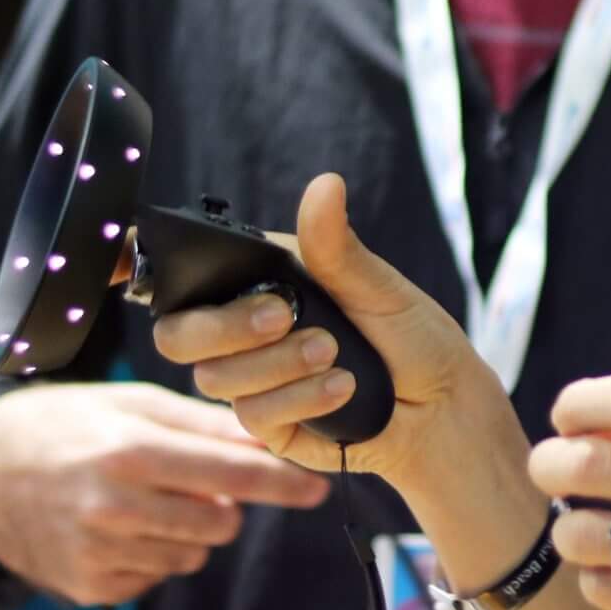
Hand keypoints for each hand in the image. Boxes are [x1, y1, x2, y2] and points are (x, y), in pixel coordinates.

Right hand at [0, 381, 329, 605]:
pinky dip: (153, 554)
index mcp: (131, 452)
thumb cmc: (73, 424)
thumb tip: (274, 437)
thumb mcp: (135, 405)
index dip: (281, 484)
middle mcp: (114, 508)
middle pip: (221, 524)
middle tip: (189, 481)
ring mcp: (98, 554)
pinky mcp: (89, 587)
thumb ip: (206, 425)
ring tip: (144, 500)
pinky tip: (119, 527)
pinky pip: (158, 577)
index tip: (319, 490)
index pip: (231, 476)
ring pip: (193, 555)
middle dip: (222, 505)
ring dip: (188, 530)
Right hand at [152, 174, 489, 480]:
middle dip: (225, 326)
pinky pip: (253, 415)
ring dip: (278, 365)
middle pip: (180, 334)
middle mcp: (247, 331)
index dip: (168, 275)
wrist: (442, 408)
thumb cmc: (413, 337)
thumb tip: (325, 185)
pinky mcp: (270, 424)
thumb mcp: (378, 286)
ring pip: (216, 377)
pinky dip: (299, 398)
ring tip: (336, 354)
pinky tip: (341, 388)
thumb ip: (336, 246)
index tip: (187, 276)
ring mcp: (254, 380)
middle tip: (281, 317)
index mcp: (263, 283)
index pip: (192, 276)